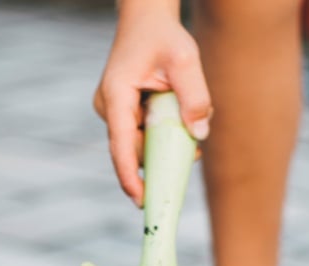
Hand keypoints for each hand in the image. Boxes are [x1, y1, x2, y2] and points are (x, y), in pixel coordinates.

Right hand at [93, 0, 211, 205]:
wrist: (148, 21)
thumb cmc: (164, 37)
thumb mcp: (186, 61)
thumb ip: (194, 97)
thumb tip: (199, 134)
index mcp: (116, 95)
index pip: (121, 145)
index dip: (130, 176)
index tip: (141, 200)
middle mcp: (109, 107)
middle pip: (135, 150)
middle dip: (164, 157)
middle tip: (192, 153)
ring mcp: (115, 111)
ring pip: (144, 143)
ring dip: (169, 141)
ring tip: (188, 121)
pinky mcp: (125, 113)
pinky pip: (146, 134)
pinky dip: (166, 133)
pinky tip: (180, 117)